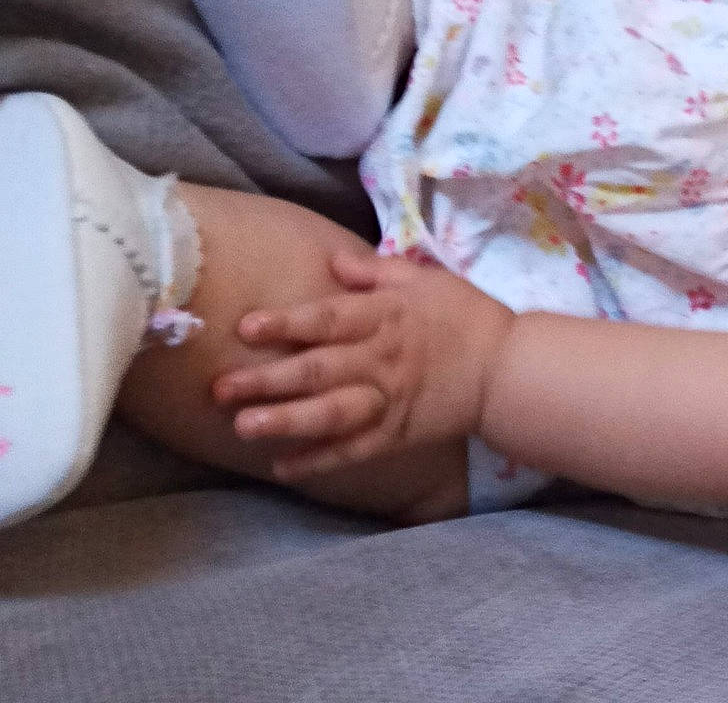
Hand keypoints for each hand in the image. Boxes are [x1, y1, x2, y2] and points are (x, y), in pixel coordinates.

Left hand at [214, 250, 514, 481]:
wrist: (507, 368)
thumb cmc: (464, 316)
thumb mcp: (426, 279)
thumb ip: (377, 272)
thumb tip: (332, 261)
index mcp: (386, 318)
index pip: (329, 319)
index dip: (287, 323)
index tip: (245, 327)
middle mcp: (381, 360)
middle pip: (318, 370)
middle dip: (267, 380)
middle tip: (220, 389)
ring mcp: (389, 401)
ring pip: (331, 414)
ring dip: (286, 422)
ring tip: (243, 427)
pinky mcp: (397, 434)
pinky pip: (353, 450)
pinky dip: (319, 462)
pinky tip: (282, 468)